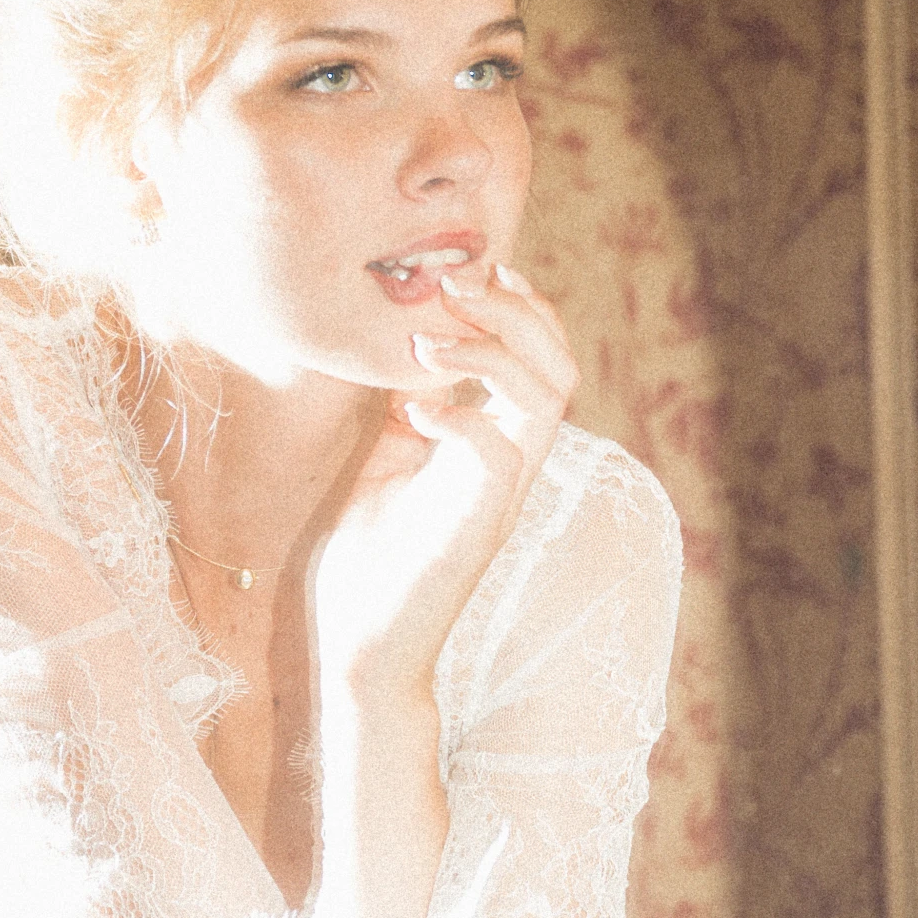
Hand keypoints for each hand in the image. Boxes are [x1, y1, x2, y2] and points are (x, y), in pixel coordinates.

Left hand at [312, 261, 578, 696]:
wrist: (358, 648)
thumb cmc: (369, 563)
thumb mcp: (383, 462)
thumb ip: (404, 408)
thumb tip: (398, 346)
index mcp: (494, 448)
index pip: (540, 361)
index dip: (521, 307)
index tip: (475, 268)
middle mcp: (510, 467)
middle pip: (559, 367)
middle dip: (516, 311)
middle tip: (456, 283)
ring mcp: (499, 496)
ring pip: (547, 399)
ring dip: (493, 350)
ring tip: (428, 336)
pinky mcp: (477, 526)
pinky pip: (496, 452)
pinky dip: (459, 415)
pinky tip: (412, 409)